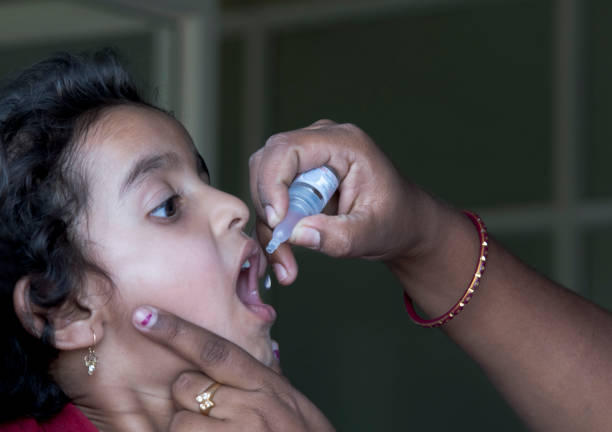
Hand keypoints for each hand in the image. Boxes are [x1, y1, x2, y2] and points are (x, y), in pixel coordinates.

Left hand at [132, 306, 334, 431]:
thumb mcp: (289, 400)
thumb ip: (261, 378)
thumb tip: (237, 357)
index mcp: (265, 384)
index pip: (213, 349)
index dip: (175, 331)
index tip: (144, 315)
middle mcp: (251, 406)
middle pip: (186, 386)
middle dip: (187, 401)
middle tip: (212, 417)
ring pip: (179, 423)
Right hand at [250, 120, 434, 283]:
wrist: (402, 223)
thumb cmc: (395, 221)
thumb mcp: (372, 234)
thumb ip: (339, 236)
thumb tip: (297, 234)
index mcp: (344, 144)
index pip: (289, 149)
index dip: (273, 182)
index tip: (277, 221)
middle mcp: (322, 142)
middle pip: (267, 163)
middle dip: (267, 207)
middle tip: (280, 247)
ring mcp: (309, 157)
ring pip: (264, 183)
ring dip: (268, 225)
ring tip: (285, 263)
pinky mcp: (300, 177)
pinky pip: (272, 199)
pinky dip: (272, 230)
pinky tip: (284, 260)